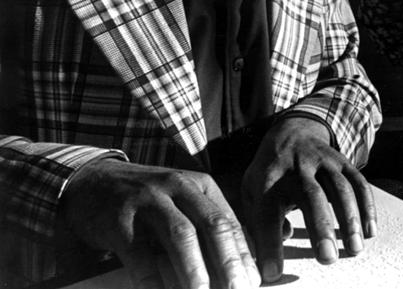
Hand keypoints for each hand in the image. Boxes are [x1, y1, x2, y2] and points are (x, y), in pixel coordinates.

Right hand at [59, 159, 259, 288]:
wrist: (91, 182)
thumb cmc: (147, 200)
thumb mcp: (182, 200)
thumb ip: (208, 224)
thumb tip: (242, 262)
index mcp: (200, 186)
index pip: (229, 221)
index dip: (243, 253)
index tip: (254, 282)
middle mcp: (178, 188)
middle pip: (212, 224)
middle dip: (228, 260)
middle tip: (238, 288)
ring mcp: (148, 201)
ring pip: (181, 235)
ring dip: (195, 269)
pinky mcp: (120, 220)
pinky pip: (140, 254)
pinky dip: (152, 280)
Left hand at [240, 116, 376, 282]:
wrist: (291, 132)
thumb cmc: (269, 174)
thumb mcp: (251, 193)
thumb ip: (258, 220)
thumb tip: (279, 242)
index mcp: (266, 181)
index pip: (266, 214)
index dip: (269, 244)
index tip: (273, 272)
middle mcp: (296, 169)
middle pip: (310, 197)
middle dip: (320, 228)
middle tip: (327, 258)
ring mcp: (322, 162)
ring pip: (339, 188)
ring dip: (349, 219)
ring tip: (354, 249)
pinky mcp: (342, 161)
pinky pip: (358, 182)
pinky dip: (366, 206)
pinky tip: (370, 231)